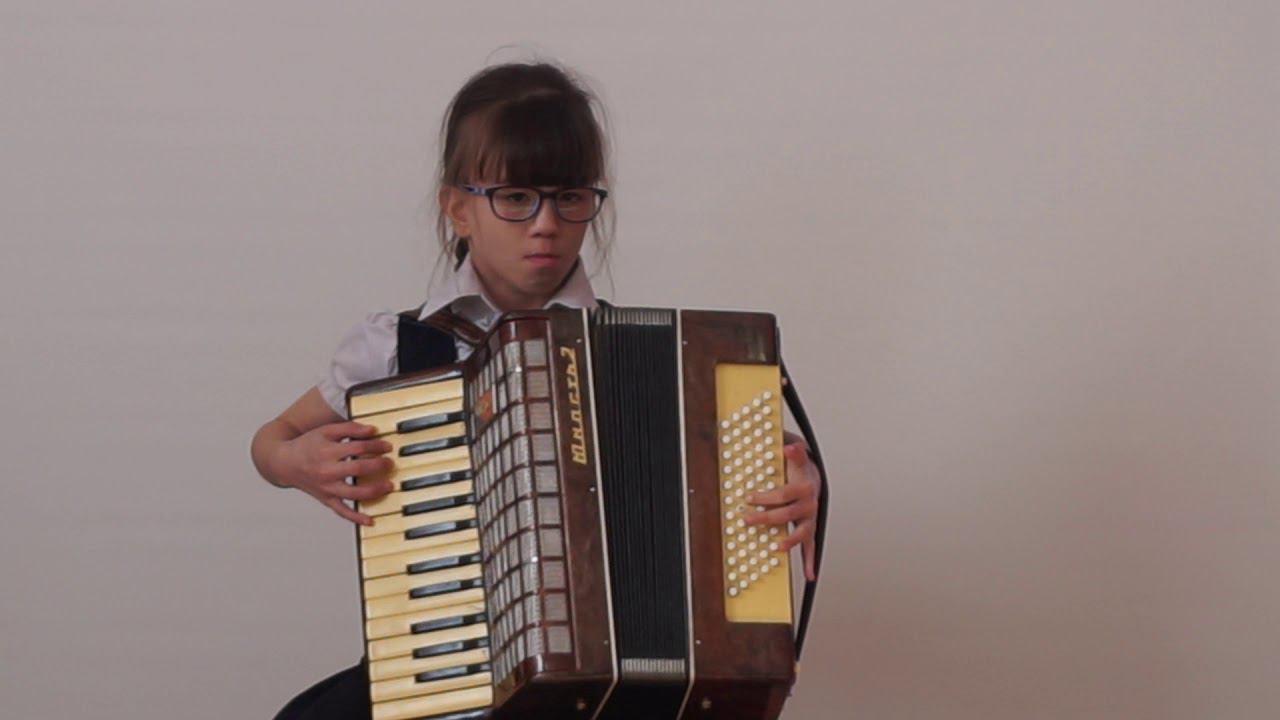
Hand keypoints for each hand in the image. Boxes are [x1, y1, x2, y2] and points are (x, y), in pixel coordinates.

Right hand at [274, 421, 394, 524]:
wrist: (284, 463)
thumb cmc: (307, 445)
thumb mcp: (326, 431)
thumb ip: (350, 428)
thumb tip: (372, 430)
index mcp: (328, 452)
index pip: (358, 448)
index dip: (376, 446)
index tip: (387, 446)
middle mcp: (327, 472)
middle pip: (358, 470)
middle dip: (378, 466)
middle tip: (390, 463)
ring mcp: (327, 488)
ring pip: (354, 493)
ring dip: (374, 490)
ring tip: (389, 486)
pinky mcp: (326, 500)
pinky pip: (342, 512)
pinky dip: (356, 518)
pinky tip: (370, 521)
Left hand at [744, 432, 821, 580]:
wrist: (815, 480)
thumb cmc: (800, 472)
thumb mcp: (797, 459)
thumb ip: (795, 453)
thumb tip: (791, 447)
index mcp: (805, 488)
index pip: (783, 494)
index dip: (766, 496)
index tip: (749, 497)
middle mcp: (810, 505)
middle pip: (787, 514)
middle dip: (766, 518)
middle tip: (747, 519)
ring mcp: (810, 519)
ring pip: (801, 533)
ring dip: (789, 541)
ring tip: (777, 547)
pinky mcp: (810, 529)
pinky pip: (811, 547)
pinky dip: (810, 562)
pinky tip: (809, 575)